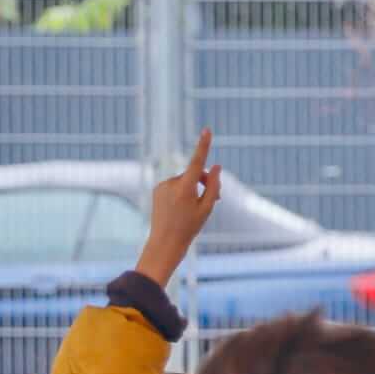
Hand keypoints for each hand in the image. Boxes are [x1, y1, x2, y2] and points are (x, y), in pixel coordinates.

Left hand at [134, 128, 221, 288]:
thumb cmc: (189, 227)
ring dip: (193, 188)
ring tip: (196, 208)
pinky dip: (182, 192)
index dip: (203, 145)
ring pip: (185, 180)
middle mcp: (171, 183)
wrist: (165, 243)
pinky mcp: (157, 189)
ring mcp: (162, 186)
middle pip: (194, 174)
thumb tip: (216, 167)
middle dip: (205, 182)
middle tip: (216, 200)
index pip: (197, 162)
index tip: (207, 130)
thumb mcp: (207, 208)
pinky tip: (181, 208)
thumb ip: (213, 186)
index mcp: (185, 188)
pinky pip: (175, 185)